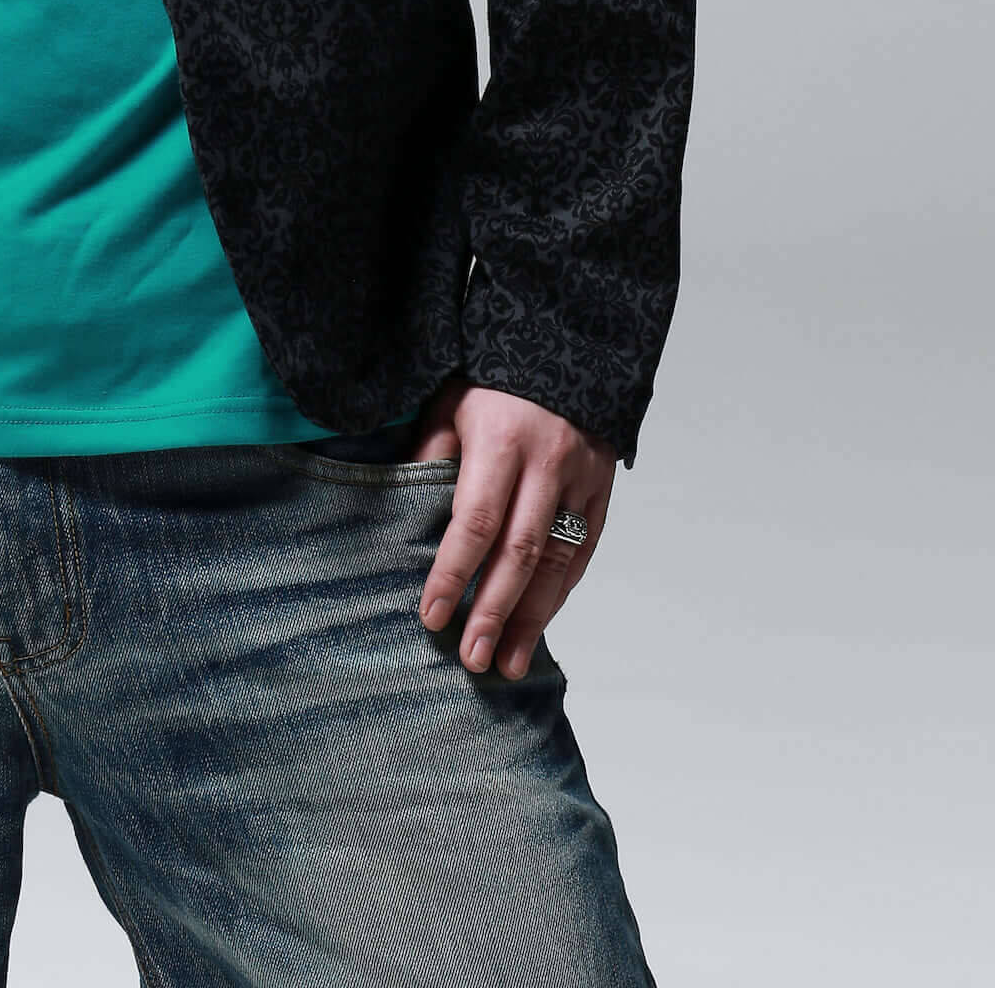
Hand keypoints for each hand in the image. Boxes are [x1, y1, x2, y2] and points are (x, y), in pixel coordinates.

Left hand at [410, 379, 614, 677]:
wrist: (567, 347)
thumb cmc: (494, 378)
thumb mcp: (450, 400)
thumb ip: (432, 452)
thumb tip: (408, 505)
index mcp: (501, 441)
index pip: (475, 520)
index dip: (454, 572)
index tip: (432, 616)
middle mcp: (546, 465)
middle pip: (520, 552)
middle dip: (494, 611)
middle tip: (473, 659)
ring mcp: (580, 480)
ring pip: (557, 561)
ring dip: (532, 618)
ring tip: (506, 662)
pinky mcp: (602, 490)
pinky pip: (582, 551)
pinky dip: (560, 592)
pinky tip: (540, 625)